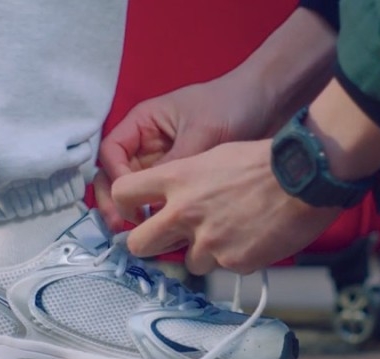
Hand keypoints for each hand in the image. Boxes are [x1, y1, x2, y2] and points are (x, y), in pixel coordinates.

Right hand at [96, 78, 273, 230]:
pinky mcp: (183, 180)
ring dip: (134, 212)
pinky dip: (159, 214)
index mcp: (143, 123)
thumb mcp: (201, 133)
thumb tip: (156, 203)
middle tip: (123, 227)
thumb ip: (176, 164)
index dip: (115, 178)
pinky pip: (162, 199)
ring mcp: (164, 163)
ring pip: (137, 191)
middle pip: (115, 175)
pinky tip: (169, 230)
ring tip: (144, 233)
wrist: (268, 103)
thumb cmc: (231, 105)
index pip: (111, 154)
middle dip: (116, 201)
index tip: (131, 200)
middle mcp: (147, 144)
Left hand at [111, 140, 341, 274]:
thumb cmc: (265, 161)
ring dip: (206, 252)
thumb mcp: (215, 155)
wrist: (305, 178)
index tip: (135, 212)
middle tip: (168, 239)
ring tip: (234, 231)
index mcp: (177, 179)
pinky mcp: (233, 262)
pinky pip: (225, 267)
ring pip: (189, 261)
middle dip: (150, 244)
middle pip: (138, 244)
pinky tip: (255, 237)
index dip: (125, 206)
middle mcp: (184, 212)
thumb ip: (186, 181)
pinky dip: (237, 257)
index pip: (121, 195)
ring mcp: (207, 241)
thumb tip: (171, 201)